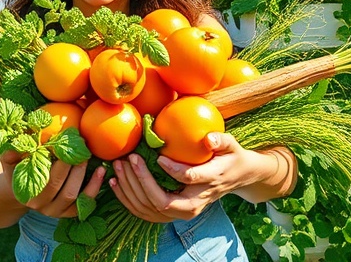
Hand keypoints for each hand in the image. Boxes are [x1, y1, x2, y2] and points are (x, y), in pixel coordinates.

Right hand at [0, 151, 104, 218]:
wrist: (23, 191)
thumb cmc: (18, 170)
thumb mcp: (10, 162)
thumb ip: (10, 154)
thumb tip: (14, 146)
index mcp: (26, 192)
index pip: (43, 177)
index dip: (55, 162)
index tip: (65, 143)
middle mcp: (40, 205)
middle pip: (58, 186)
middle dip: (70, 166)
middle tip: (80, 148)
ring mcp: (55, 211)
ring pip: (72, 196)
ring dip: (84, 177)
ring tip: (90, 158)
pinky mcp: (68, 213)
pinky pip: (83, 204)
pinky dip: (93, 189)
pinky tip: (100, 172)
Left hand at [108, 132, 275, 221]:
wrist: (235, 177)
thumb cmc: (230, 156)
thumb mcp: (231, 145)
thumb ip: (221, 141)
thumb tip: (209, 139)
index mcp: (209, 183)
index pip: (188, 179)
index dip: (172, 169)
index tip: (157, 156)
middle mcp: (194, 204)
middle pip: (163, 202)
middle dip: (142, 182)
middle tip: (129, 159)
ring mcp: (181, 212)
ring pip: (150, 209)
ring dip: (130, 190)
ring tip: (119, 166)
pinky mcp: (171, 212)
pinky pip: (145, 212)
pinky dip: (127, 200)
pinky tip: (116, 182)